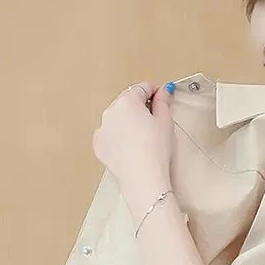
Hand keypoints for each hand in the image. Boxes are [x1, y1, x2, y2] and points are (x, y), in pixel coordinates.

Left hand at [93, 81, 175, 203]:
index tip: (161, 98)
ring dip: (127, 121)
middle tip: (153, 122)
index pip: (142, 88)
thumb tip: (163, 91)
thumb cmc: (156, 150)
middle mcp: (110, 111)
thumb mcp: (166, 122)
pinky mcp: (98, 144)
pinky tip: (131, 148)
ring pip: (117, 118)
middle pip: (127, 102)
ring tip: (142, 138)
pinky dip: (118, 137)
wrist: (143, 177)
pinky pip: (109, 134)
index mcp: (127, 102)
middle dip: (139, 107)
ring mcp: (102, 128)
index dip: (154, 92)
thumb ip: (163, 102)